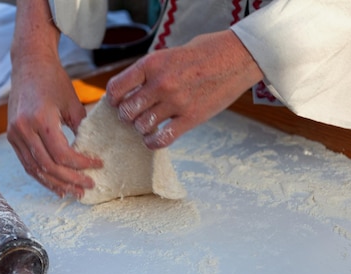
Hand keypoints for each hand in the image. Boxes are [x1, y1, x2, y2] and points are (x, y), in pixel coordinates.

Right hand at [6, 0, 101, 198]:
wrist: (29, 64)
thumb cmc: (54, 80)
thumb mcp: (73, 103)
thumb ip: (81, 129)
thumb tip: (90, 154)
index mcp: (40, 119)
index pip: (62, 154)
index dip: (81, 165)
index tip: (98, 166)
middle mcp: (23, 129)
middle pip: (49, 166)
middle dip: (71, 180)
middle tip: (88, 186)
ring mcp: (14, 134)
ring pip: (36, 170)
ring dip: (56, 184)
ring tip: (74, 192)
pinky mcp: (12, 137)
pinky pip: (27, 163)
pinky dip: (42, 177)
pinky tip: (56, 186)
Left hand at [106, 30, 262, 148]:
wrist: (237, 57)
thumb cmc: (204, 53)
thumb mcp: (169, 54)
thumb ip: (150, 72)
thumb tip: (132, 91)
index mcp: (152, 64)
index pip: (116, 88)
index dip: (113, 99)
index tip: (118, 103)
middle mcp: (160, 84)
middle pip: (127, 111)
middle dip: (127, 116)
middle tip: (134, 116)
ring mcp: (176, 102)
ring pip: (142, 126)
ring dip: (141, 128)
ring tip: (148, 124)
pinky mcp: (191, 118)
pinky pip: (162, 139)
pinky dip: (153, 142)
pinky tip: (153, 139)